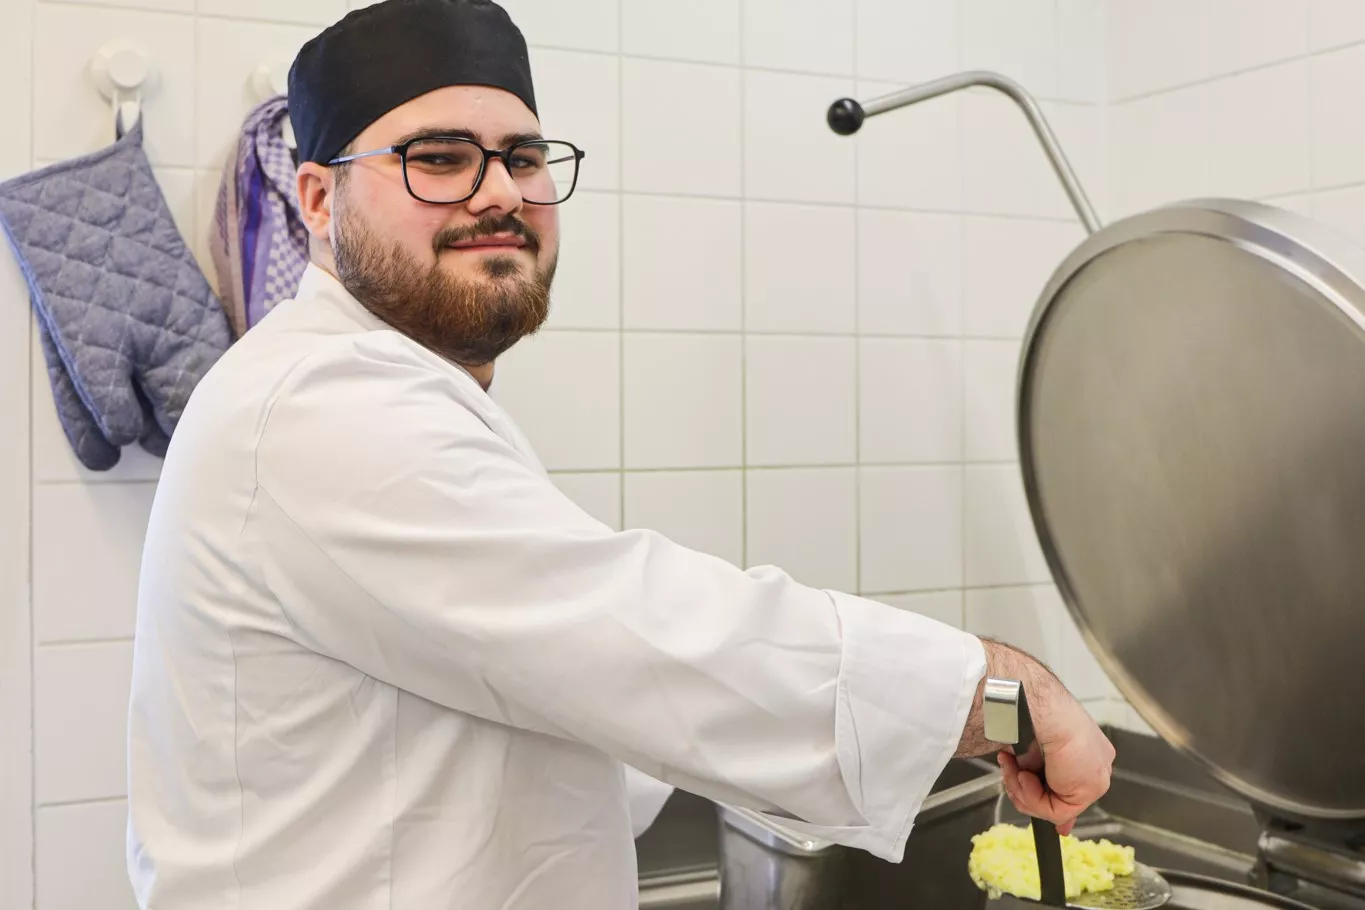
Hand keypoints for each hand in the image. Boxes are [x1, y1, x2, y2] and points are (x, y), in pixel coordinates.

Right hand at [956, 639, 1115, 834]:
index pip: (1069, 783)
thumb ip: (1033, 777)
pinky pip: (1055, 812)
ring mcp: (1095, 777)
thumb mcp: (1028, 749)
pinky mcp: (1089, 790)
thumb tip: (1033, 805)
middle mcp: (1093, 763)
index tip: (1026, 793)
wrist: (1039, 710)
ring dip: (1022, 791)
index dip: (1044, 795)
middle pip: (1059, 797)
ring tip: (1013, 770)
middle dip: (1025, 792)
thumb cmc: (1029, 715)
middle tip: (1009, 773)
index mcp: (1083, 747)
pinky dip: (1031, 797)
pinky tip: (1024, 776)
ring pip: (1052, 806)